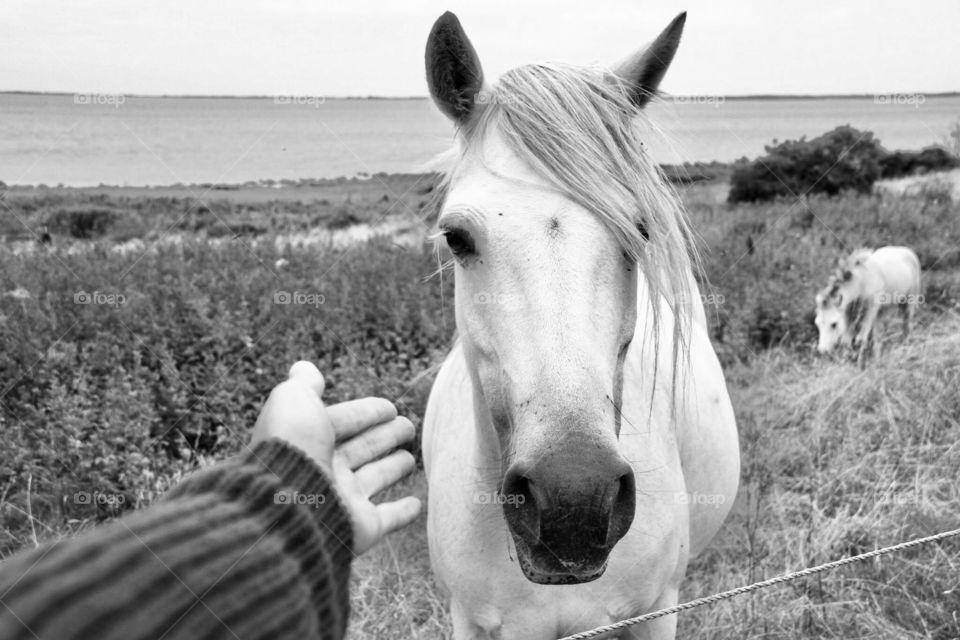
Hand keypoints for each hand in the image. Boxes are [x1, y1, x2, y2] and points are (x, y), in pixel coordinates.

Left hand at [251, 362, 420, 554]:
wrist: (286, 506)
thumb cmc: (291, 448)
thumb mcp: (294, 401)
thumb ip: (303, 385)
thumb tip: (303, 367)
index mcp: (309, 440)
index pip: (344, 421)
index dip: (367, 412)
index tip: (391, 407)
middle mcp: (325, 469)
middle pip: (362, 448)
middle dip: (384, 436)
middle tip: (408, 427)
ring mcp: (343, 499)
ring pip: (375, 479)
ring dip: (393, 468)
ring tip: (411, 459)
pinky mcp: (360, 528)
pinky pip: (386, 519)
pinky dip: (402, 512)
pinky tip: (417, 505)